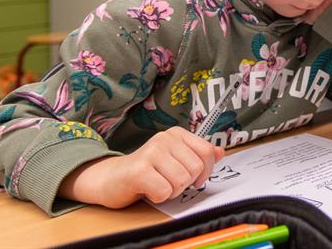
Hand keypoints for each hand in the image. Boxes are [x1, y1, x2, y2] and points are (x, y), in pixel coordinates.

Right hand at [59, 127, 224, 208]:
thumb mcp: (175, 159)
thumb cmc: (146, 171)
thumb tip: (220, 152)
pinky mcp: (139, 170)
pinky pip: (165, 191)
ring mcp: (151, 152)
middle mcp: (164, 139)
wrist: (111, 178)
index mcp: (176, 134)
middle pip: (195, 168)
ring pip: (182, 181)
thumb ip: (197, 155)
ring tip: (158, 184)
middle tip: (169, 181)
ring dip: (172, 191)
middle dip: (186, 183)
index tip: (195, 178)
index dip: (205, 171)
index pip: (207, 152)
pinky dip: (159, 197)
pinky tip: (148, 189)